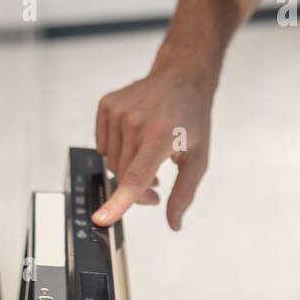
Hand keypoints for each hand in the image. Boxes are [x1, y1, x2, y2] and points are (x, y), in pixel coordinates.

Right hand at [94, 59, 212, 229]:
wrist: (182, 77)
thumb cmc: (192, 115)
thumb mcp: (198, 157)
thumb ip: (184, 193)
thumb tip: (174, 222)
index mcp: (160, 134)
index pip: (135, 177)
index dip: (119, 202)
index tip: (102, 218)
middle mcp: (135, 122)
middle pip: (122, 175)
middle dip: (138, 190)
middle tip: (157, 185)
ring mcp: (117, 112)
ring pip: (111, 162)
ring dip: (127, 170)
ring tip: (149, 159)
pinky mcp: (106, 106)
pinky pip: (103, 145)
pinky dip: (117, 152)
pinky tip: (135, 143)